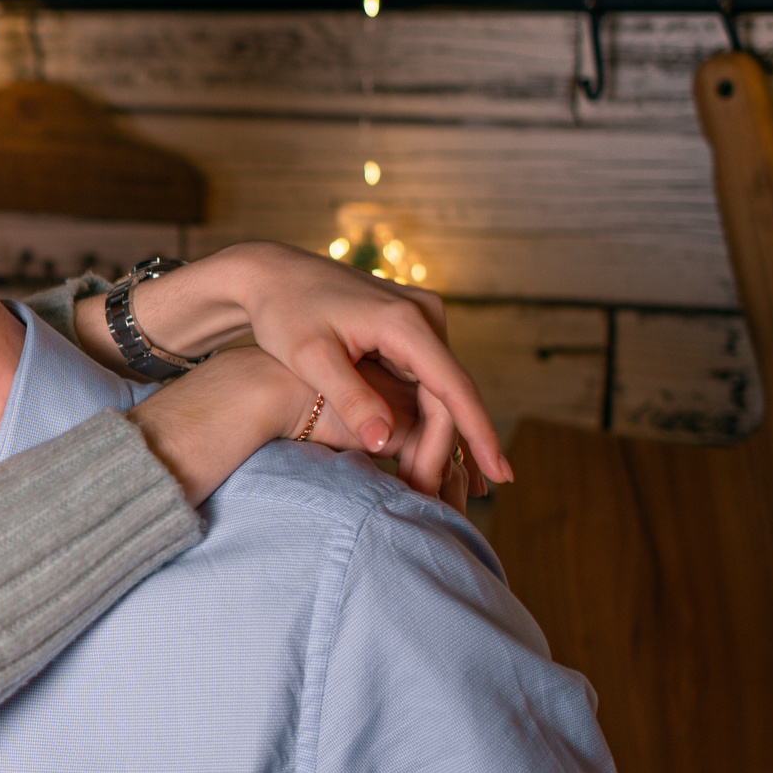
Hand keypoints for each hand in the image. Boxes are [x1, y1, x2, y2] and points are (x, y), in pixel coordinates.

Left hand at [129, 346, 472, 510]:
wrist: (270, 274)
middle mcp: (424, 315)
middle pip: (448, 394)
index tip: (501, 474)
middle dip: (444, 448)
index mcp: (405, 321)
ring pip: (438, 390)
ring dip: (433, 436)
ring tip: (425, 487)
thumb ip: (350, 398)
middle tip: (429, 498)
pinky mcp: (408, 328)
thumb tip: (383, 444)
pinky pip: (423, 379)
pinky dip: (420, 416)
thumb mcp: (310, 357)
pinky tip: (418, 453)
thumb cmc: (283, 312)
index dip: (480, 434)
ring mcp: (419, 319)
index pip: (455, 387)